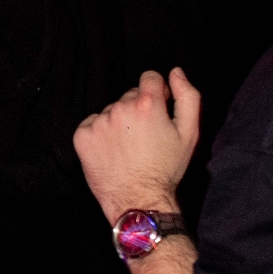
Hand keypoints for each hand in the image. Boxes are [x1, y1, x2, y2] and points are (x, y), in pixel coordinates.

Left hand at [73, 68, 202, 222]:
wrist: (139, 201)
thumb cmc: (166, 169)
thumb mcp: (189, 133)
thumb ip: (188, 96)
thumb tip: (176, 72)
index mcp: (147, 104)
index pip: (150, 77)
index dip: (157, 93)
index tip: (158, 111)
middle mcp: (120, 108)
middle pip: (130, 96)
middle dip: (138, 110)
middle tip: (144, 137)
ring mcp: (98, 122)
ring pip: (111, 111)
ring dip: (118, 123)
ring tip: (128, 148)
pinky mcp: (82, 136)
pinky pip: (92, 124)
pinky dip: (100, 134)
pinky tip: (112, 152)